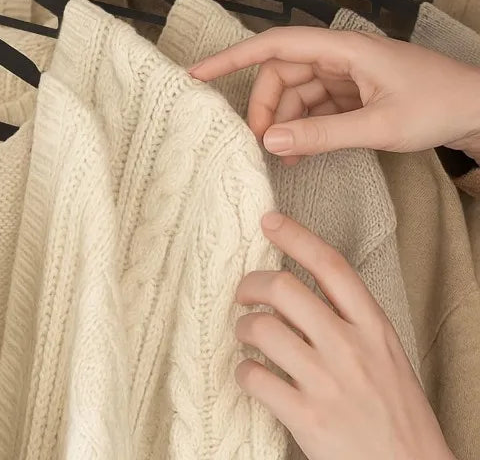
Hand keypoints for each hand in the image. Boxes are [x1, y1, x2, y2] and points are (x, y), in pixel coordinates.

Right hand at [189, 26, 479, 164]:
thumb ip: (323, 134)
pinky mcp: (354, 92)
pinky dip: (305, 128)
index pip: (274, 45)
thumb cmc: (440, 105)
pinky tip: (300, 152)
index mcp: (342, 48)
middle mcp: (338, 55)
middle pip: (281, 73)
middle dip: (266, 107)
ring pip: (297, 93)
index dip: (231, 57)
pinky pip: (316, 107)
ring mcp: (346, 74)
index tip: (198, 74)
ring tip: (282, 155)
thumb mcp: (379, 125)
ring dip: (286, 122)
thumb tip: (271, 141)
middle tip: (259, 143)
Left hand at [235, 212, 453, 459]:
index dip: (296, 236)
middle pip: (284, 288)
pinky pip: (255, 377)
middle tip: (243, 294)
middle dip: (251, 284)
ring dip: (244, 328)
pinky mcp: (307, 418)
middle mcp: (350, 348)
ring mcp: (328, 382)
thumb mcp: (385, 355)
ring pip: (262, 329)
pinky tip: (251, 375)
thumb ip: (348, 322)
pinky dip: (244, 372)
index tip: (269, 221)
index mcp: (373, 327)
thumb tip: (295, 291)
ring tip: (247, 337)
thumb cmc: (395, 413)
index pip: (331, 265)